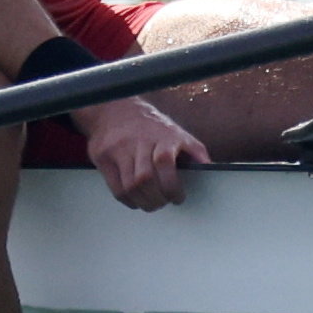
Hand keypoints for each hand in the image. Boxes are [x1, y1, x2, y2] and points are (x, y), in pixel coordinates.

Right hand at [80, 96, 209, 209]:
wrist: (115, 108)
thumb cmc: (150, 125)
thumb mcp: (176, 131)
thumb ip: (194, 149)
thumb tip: (210, 167)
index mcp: (161, 134)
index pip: (164, 162)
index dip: (172, 186)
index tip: (178, 197)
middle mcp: (138, 140)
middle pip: (145, 178)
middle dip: (157, 198)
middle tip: (163, 202)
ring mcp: (118, 149)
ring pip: (130, 185)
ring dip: (144, 202)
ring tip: (151, 204)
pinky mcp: (103, 157)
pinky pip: (115, 188)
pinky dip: (128, 200)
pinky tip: (136, 200)